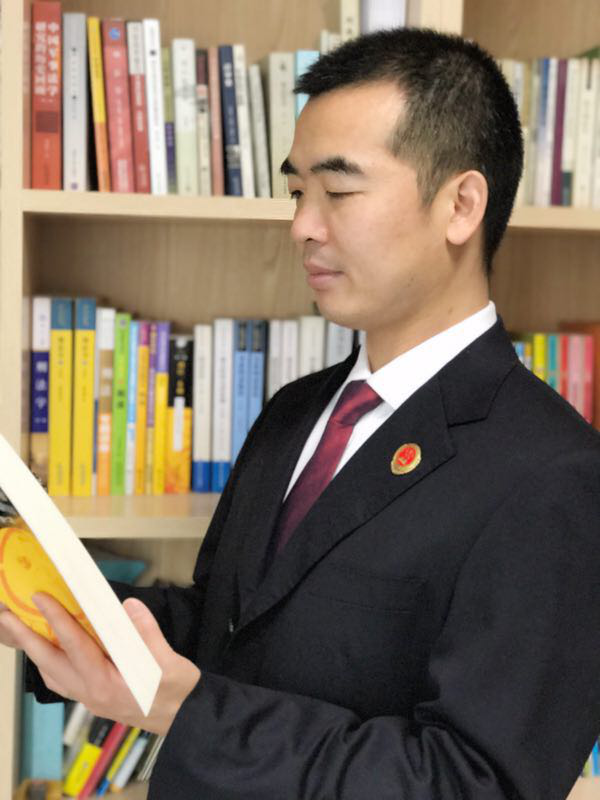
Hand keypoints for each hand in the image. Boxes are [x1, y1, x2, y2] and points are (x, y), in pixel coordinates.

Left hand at [0, 593, 200, 734]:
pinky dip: (48, 662)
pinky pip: (61, 680)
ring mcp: (89, 697)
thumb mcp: (169, 663)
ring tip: (18, 630)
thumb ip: (147, 635)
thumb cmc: (177, 693)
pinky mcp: (94, 697)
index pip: (75, 645)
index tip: (40, 598)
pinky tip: (48, 651)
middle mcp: (91, 692)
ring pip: (51, 673)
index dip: (56, 619)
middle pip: (50, 662)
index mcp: (106, 683)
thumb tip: (128, 607)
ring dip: (33, 650)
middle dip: (26, 638)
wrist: (184, 720)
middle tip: (6, 617)